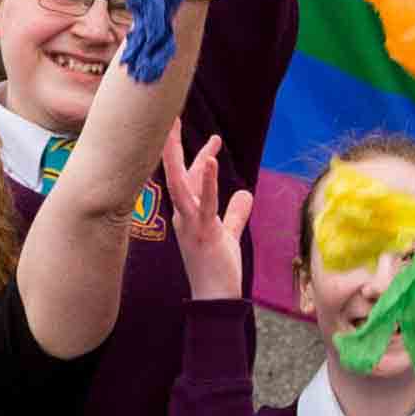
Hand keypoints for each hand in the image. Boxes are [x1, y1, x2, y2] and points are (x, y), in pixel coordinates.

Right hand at [165, 127, 251, 302]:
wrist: (214, 299)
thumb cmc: (218, 269)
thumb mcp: (228, 234)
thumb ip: (235, 213)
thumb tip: (245, 193)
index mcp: (188, 213)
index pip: (191, 178)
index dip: (201, 157)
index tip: (215, 139)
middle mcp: (183, 214)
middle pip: (175, 173)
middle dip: (170, 145)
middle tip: (168, 116)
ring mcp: (190, 222)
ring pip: (179, 183)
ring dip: (175, 155)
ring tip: (173, 128)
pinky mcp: (203, 231)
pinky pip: (205, 202)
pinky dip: (208, 181)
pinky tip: (213, 160)